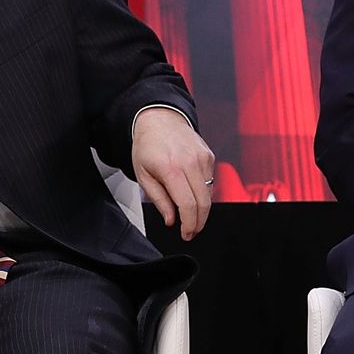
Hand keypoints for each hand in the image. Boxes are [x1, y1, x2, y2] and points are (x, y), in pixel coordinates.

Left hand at [130, 107, 216, 240]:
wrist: (159, 119)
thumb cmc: (148, 146)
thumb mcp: (143, 175)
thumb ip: (159, 199)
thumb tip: (171, 219)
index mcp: (171, 168)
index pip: (188, 205)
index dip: (189, 225)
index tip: (186, 234)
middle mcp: (190, 162)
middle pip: (204, 203)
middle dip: (199, 222)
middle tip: (191, 231)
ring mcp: (203, 158)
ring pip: (209, 194)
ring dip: (201, 208)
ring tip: (187, 212)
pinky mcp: (209, 156)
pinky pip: (210, 182)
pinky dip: (202, 192)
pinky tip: (190, 191)